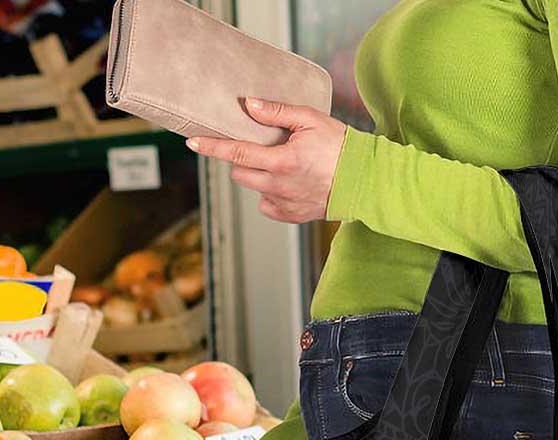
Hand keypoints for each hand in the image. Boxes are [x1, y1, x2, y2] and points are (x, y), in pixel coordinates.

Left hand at [185, 97, 346, 222]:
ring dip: (258, 175)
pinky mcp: (291, 216)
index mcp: (282, 161)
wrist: (364, 181)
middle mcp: (279, 186)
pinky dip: (271, 193)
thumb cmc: (340, 146)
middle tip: (260, 147)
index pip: (237, 153)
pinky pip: (267, 204)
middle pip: (240, 173)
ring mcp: (284, 204)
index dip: (212, 147)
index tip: (193, 143)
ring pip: (254, 188)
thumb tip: (248, 105)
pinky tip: (288, 183)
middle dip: (242, 159)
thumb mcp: (310, 119)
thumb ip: (276, 112)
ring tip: (281, 164)